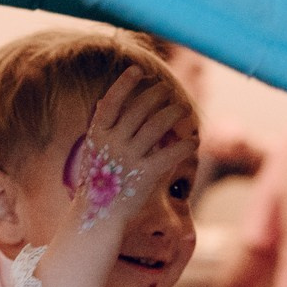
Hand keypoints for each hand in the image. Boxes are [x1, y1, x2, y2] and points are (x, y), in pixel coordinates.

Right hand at [68, 68, 199, 229]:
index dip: (124, 84)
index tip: (138, 70)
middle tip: (167, 90)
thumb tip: (101, 102)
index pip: (111, 102)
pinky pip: (170, 154)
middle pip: (139, 109)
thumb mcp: (92, 152)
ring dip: (173, 113)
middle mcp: (112, 144)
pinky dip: (184, 145)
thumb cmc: (97, 183)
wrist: (98, 217)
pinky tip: (193, 140)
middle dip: (156, 95)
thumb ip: (100, 127)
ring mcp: (129, 160)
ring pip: (157, 126)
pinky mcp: (145, 176)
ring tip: (182, 109)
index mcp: (97, 136)